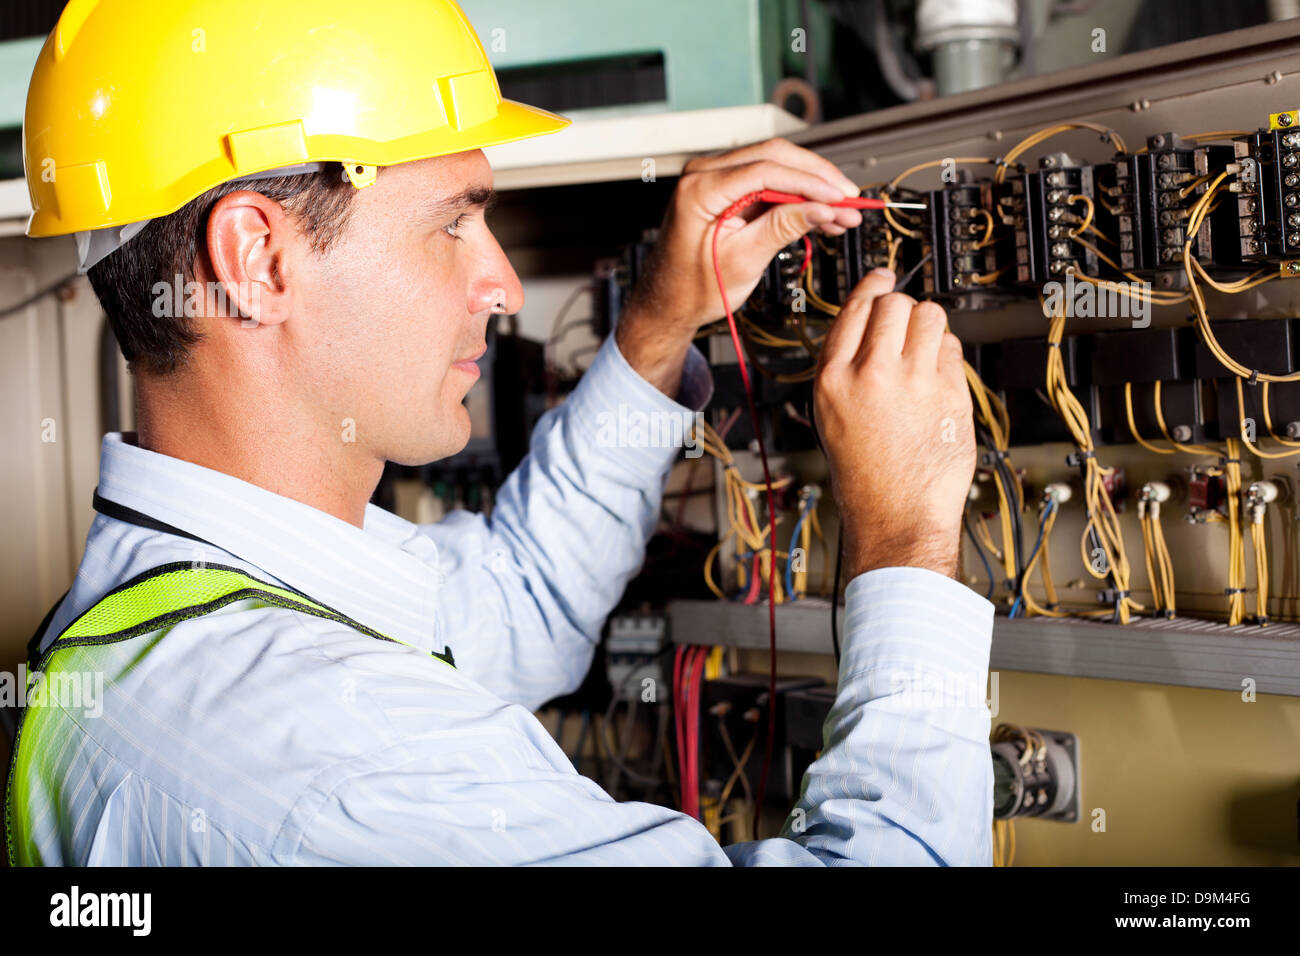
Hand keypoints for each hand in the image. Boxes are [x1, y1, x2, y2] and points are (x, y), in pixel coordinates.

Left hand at [616, 139, 862, 395]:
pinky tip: (823, 213)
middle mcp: (704, 173)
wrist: (669, 302)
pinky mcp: (727, 189)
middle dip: (817, 177)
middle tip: (850, 199)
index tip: (841, 196)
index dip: (810, 181)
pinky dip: (797, 196)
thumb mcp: (744, 260)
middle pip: (774, 156)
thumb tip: (824, 208)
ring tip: (843, 212)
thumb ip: (784, 227)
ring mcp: (714, 178)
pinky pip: (768, 181)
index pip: (765, 170)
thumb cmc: (692, 288)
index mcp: (699, 189)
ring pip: (776, 165)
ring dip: (812, 186)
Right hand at [813, 270, 975, 580]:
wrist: (896, 513)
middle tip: (905, 326)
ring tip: (924, 350)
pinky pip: (953, 348)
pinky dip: (948, 355)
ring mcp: (913, 381)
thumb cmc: (866, 474)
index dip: (872, 286)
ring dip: (929, 325)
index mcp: (833, 378)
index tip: (882, 277)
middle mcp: (871, 374)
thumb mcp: (832, 415)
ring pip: (930, 315)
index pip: (854, 308)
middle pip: (894, 303)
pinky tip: (938, 378)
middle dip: (902, 308)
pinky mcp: (949, 393)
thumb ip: (846, 366)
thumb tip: (869, 324)